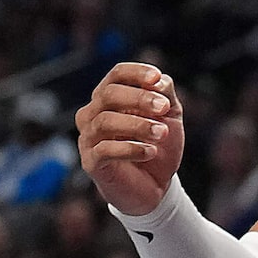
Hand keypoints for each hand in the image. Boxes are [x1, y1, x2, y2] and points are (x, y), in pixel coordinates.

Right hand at [79, 57, 183, 217]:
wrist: (156, 184)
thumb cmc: (158, 144)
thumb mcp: (169, 115)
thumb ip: (165, 94)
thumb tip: (158, 80)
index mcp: (110, 98)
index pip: (116, 75)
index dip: (135, 72)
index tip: (156, 77)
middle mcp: (93, 114)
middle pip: (108, 94)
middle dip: (140, 98)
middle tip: (164, 108)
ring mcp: (88, 138)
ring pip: (105, 121)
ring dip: (138, 125)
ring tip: (162, 133)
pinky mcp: (90, 162)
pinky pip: (103, 150)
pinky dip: (130, 148)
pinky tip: (150, 152)